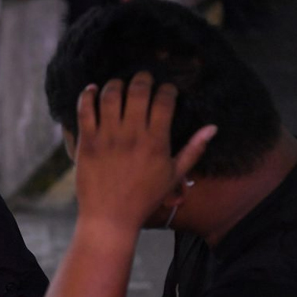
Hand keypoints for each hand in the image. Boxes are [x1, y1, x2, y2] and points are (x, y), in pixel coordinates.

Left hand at [74, 72, 216, 231]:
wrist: (111, 218)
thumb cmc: (144, 198)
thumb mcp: (174, 176)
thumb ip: (193, 150)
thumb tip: (213, 127)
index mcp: (156, 142)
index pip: (164, 100)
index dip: (166, 89)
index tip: (165, 89)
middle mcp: (132, 136)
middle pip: (138, 91)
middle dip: (142, 78)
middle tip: (142, 78)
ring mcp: (107, 138)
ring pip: (110, 96)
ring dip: (115, 84)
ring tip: (118, 85)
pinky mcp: (87, 143)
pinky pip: (84, 111)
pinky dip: (87, 95)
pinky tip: (91, 90)